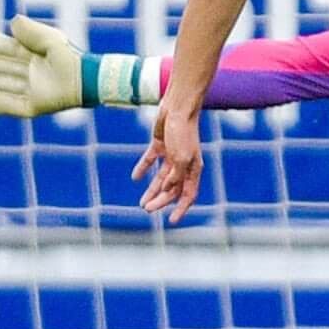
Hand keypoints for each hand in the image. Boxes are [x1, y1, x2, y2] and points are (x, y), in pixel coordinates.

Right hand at [0, 15, 82, 117]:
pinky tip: (22, 93)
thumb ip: (30, 30)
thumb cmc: (69, 56)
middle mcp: (16, 70)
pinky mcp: (27, 106)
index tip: (16, 47)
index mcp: (20, 51)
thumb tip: (11, 24)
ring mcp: (20, 89)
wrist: (85, 80)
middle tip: (17, 65)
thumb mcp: (51, 39)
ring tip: (20, 80)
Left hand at [135, 100, 203, 223]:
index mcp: (193, 169)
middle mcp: (183, 164)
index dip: (181, 209)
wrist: (178, 107)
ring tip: (142, 203)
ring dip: (152, 190)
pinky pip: (151, 160)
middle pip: (172, 189)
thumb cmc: (182, 132)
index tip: (171, 221)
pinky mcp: (160, 145)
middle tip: (146, 209)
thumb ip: (175, 175)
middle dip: (161, 201)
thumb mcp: (180, 157)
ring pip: (161, 178)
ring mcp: (172, 155)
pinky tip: (136, 177)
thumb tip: (167, 189)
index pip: (188, 194)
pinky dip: (143, 169)